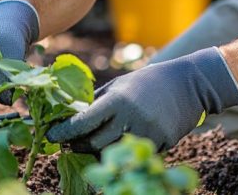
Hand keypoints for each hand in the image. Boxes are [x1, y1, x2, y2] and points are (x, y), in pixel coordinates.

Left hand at [46, 47, 237, 152]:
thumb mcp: (120, 85)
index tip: (50, 136)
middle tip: (68, 143)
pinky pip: (134, 155)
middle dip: (78, 145)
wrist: (187, 84)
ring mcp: (147, 134)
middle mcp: (131, 119)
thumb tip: (72, 117)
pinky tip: (117, 146)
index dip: (64, 132)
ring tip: (88, 146)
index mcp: (118, 100)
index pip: (83, 122)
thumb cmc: (148, 82)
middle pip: (94, 144)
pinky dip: (122, 153)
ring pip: (113, 154)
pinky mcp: (161, 145)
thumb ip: (98, 101)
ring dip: (97, 153)